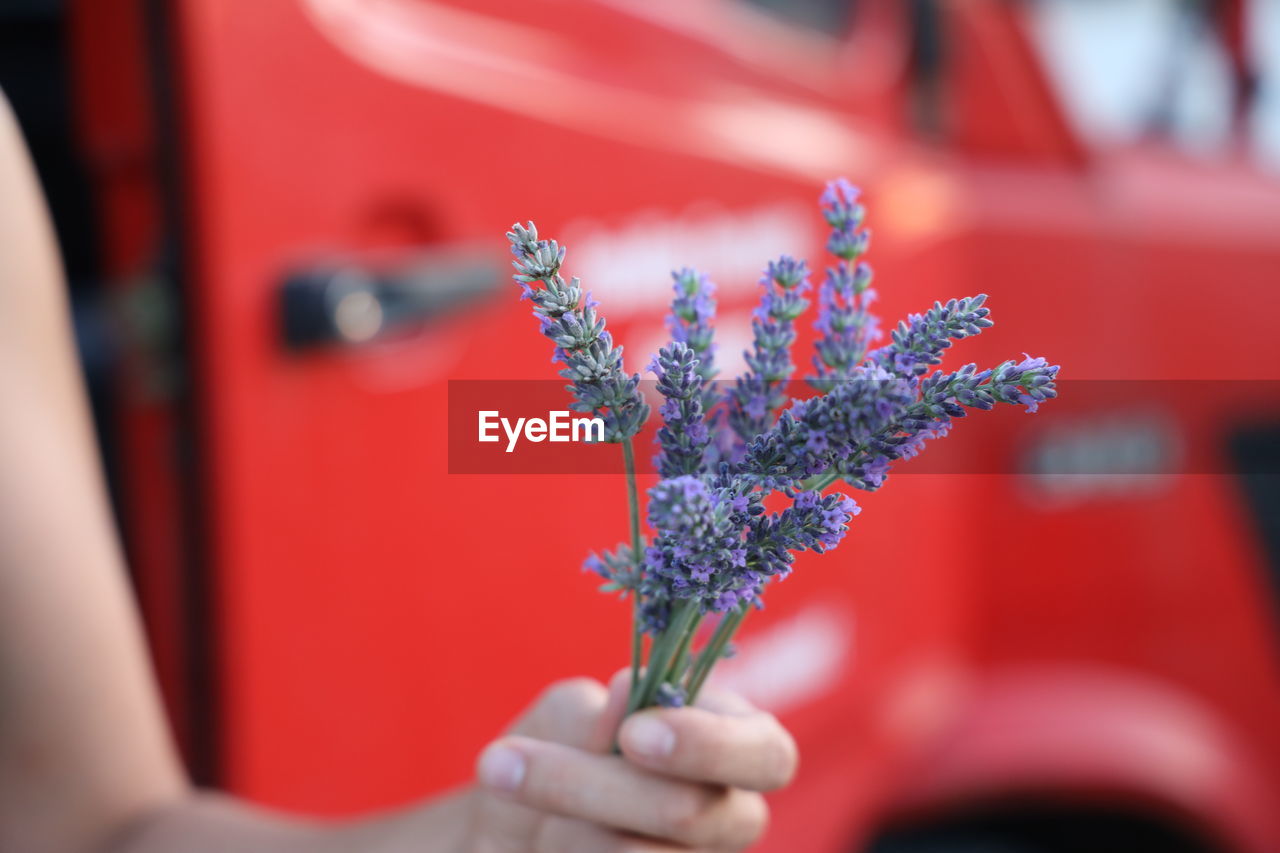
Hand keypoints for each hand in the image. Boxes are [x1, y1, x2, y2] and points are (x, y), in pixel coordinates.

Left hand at [465, 672, 796, 851]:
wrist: (507, 829)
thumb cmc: (556, 750)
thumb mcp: (566, 717)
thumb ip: (595, 714)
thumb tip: (624, 698)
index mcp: (735, 752)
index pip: (767, 755)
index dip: (711, 745)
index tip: (634, 733)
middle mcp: (728, 822)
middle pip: (694, 816)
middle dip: (595, 787)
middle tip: (502, 763)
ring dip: (556, 825)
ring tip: (500, 785)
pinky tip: (516, 842)